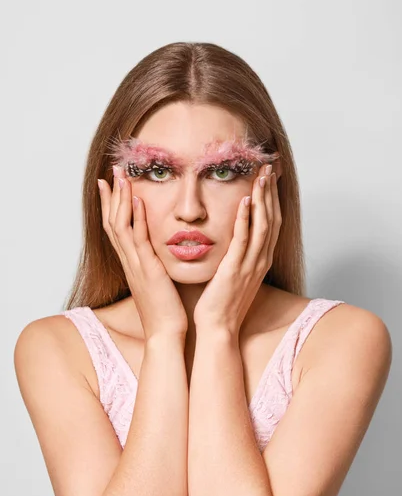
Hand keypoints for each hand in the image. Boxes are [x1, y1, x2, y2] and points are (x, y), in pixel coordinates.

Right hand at [98, 166, 187, 340]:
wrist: (166, 334)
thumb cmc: (166, 311)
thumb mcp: (158, 282)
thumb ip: (155, 265)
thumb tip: (159, 254)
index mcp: (132, 263)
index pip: (116, 228)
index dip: (111, 205)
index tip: (109, 184)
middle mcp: (129, 261)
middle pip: (113, 221)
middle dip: (111, 195)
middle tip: (112, 171)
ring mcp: (136, 265)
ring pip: (121, 226)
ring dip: (120, 199)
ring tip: (121, 176)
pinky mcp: (148, 270)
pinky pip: (139, 240)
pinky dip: (137, 218)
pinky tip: (137, 200)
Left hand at [193, 163, 281, 335]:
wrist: (218, 328)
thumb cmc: (221, 302)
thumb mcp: (234, 273)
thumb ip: (236, 253)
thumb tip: (232, 236)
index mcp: (260, 260)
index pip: (271, 222)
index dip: (272, 198)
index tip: (269, 177)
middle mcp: (260, 260)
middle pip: (272, 218)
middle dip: (271, 191)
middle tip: (269, 167)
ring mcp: (250, 265)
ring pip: (263, 225)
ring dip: (262, 199)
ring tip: (261, 176)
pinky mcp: (235, 270)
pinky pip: (243, 240)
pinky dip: (245, 219)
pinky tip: (244, 201)